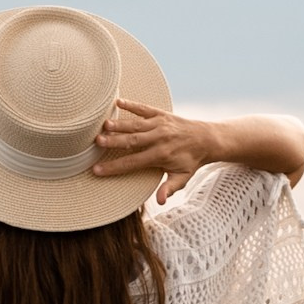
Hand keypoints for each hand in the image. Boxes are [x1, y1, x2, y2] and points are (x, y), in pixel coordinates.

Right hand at [91, 100, 213, 203]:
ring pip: (136, 124)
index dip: (114, 167)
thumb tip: (160, 201)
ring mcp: (160, 125)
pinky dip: (131, 104)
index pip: (133, 163)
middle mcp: (159, 139)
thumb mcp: (183, 178)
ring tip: (103, 125)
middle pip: (132, 141)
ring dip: (119, 124)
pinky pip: (144, 109)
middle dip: (114, 141)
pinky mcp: (162, 114)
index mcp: (161, 156)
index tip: (97, 169)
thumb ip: (170, 188)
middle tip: (96, 142)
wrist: (207, 139)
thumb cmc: (191, 161)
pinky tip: (117, 101)